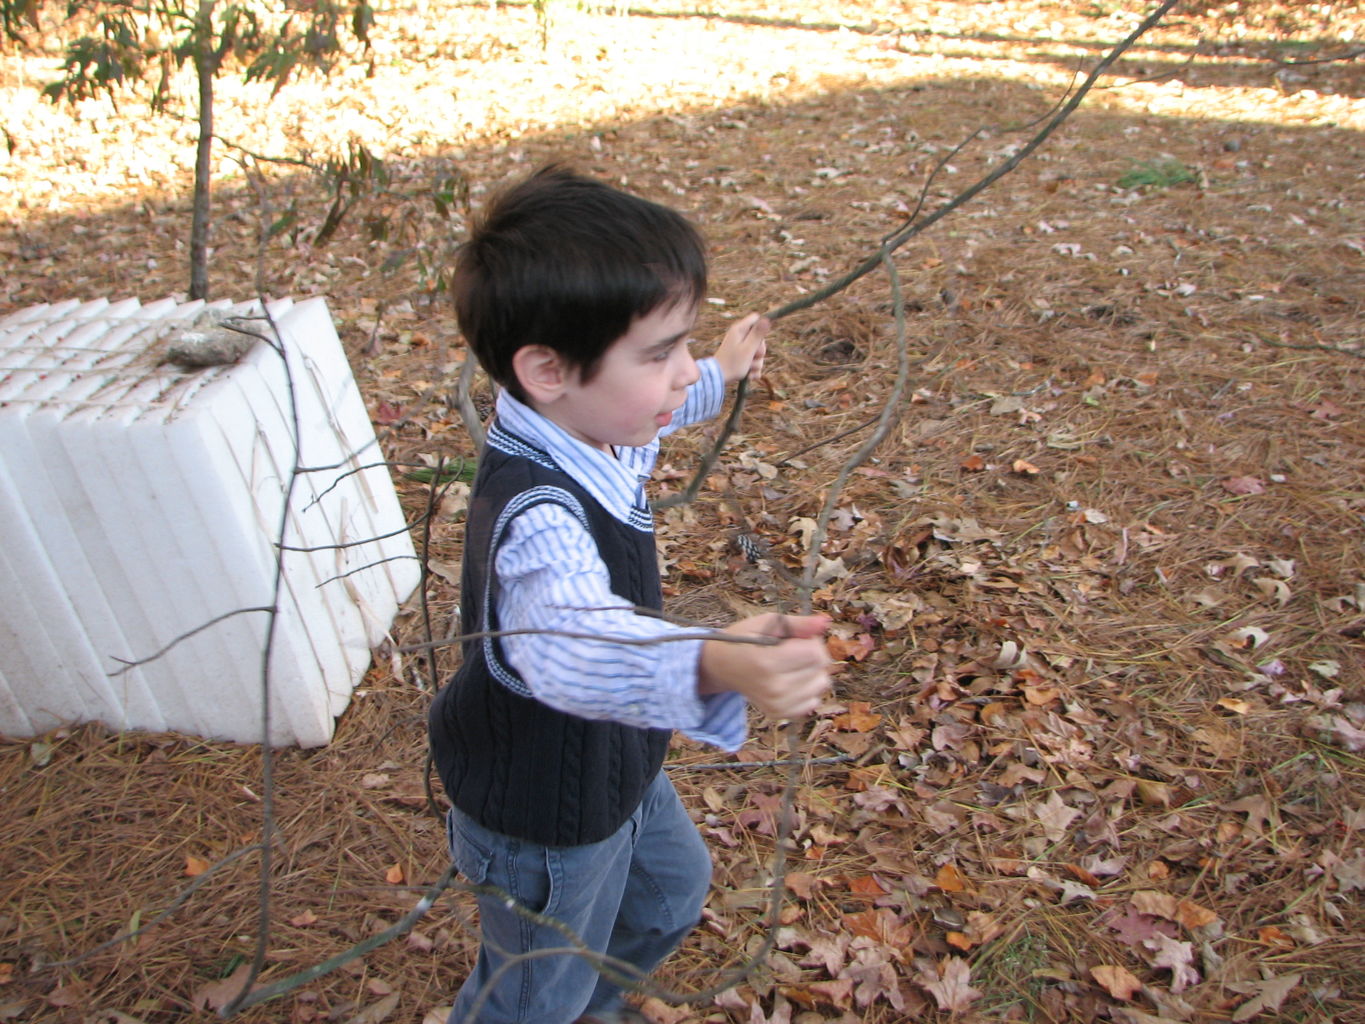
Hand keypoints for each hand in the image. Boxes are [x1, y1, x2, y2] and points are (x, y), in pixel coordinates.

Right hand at [698, 613, 831, 718]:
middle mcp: (773, 688)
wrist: (723, 666)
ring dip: (812, 672)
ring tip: (790, 665)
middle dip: (812, 655)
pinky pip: (814, 701)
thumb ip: (799, 623)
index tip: (796, 639)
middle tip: (790, 651)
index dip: (810, 641)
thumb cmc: (745, 639)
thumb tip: (825, 621)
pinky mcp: (780, 714)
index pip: (815, 653)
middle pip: (821, 669)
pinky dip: (807, 689)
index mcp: (767, 662)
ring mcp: (777, 705)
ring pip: (821, 685)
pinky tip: (789, 681)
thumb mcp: (767, 623)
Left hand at [713, 312, 768, 385]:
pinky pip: (754, 363)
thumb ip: (758, 334)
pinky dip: (753, 370)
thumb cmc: (732, 363)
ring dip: (756, 364)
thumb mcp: (748, 348)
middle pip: (760, 339)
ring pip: (758, 354)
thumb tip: (767, 319)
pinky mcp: (742, 360)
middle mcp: (740, 337)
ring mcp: (741, 349)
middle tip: (752, 357)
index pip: (756, 319)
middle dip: (760, 351)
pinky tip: (749, 376)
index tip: (760, 339)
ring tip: (748, 369)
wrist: (717, 379)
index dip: (762, 327)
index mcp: (740, 330)